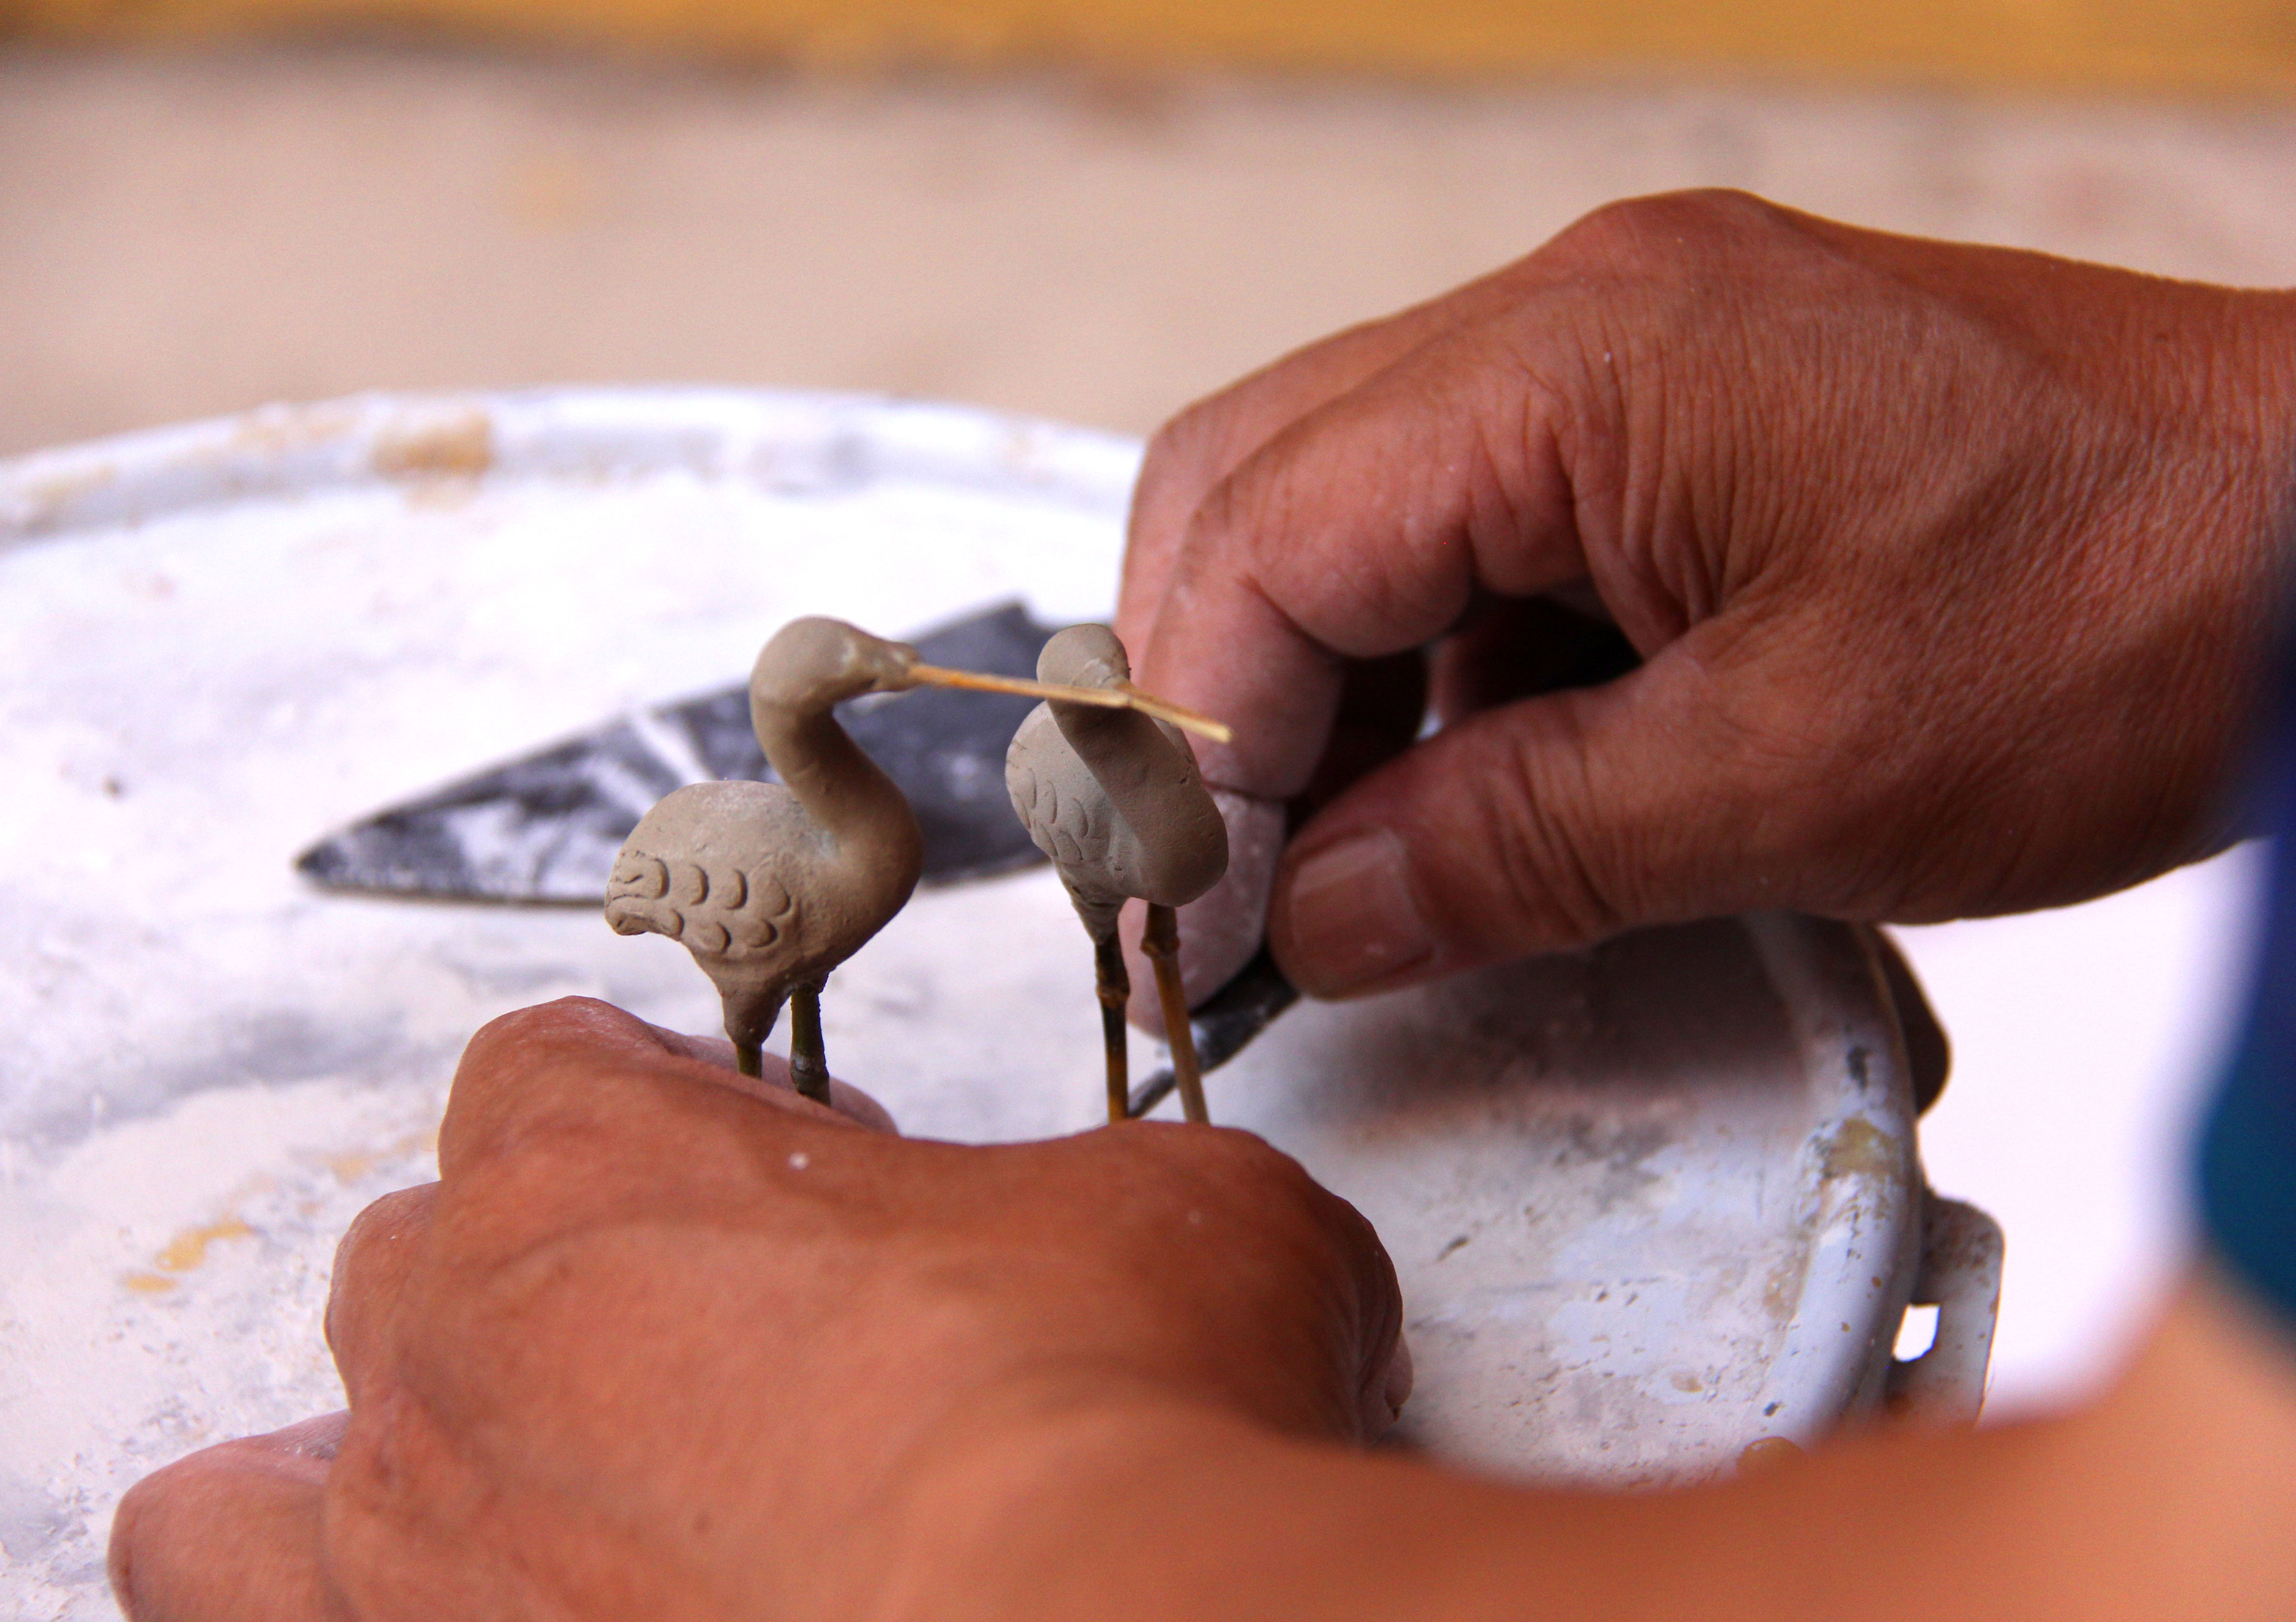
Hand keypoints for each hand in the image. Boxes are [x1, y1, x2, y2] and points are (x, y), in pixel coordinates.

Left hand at [107, 998, 1406, 1621]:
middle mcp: (469, 1338)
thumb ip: (1104, 1201)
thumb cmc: (1108, 1420)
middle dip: (568, 1291)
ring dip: (401, 1467)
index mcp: (597, 1157)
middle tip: (741, 1360)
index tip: (806, 1191)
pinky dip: (303, 1601)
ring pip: (285, 1471)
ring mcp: (422, 1546)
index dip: (686, 1120)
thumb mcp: (1170, 1214)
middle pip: (434, 1259)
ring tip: (536, 1508)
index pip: (554, 1073)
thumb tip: (1156, 1255)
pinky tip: (458, 1605)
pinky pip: (235, 1606)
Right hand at [1119, 189, 2295, 999]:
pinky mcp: (1672, 403)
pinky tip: (1482, 773)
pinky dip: (1434, 658)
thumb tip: (1318, 919)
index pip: (1262, 532)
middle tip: (1254, 873)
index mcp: (1584, 363)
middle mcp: (1576, 312)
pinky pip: (1467, 518)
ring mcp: (1622, 343)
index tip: (1210, 904)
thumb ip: (1515, 848)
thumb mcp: (1799, 780)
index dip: (1198, 732)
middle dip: (1220, 688)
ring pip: (1343, 497)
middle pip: (1256, 480)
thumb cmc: (2135, 614)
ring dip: (1322, 679)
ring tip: (1374, 847)